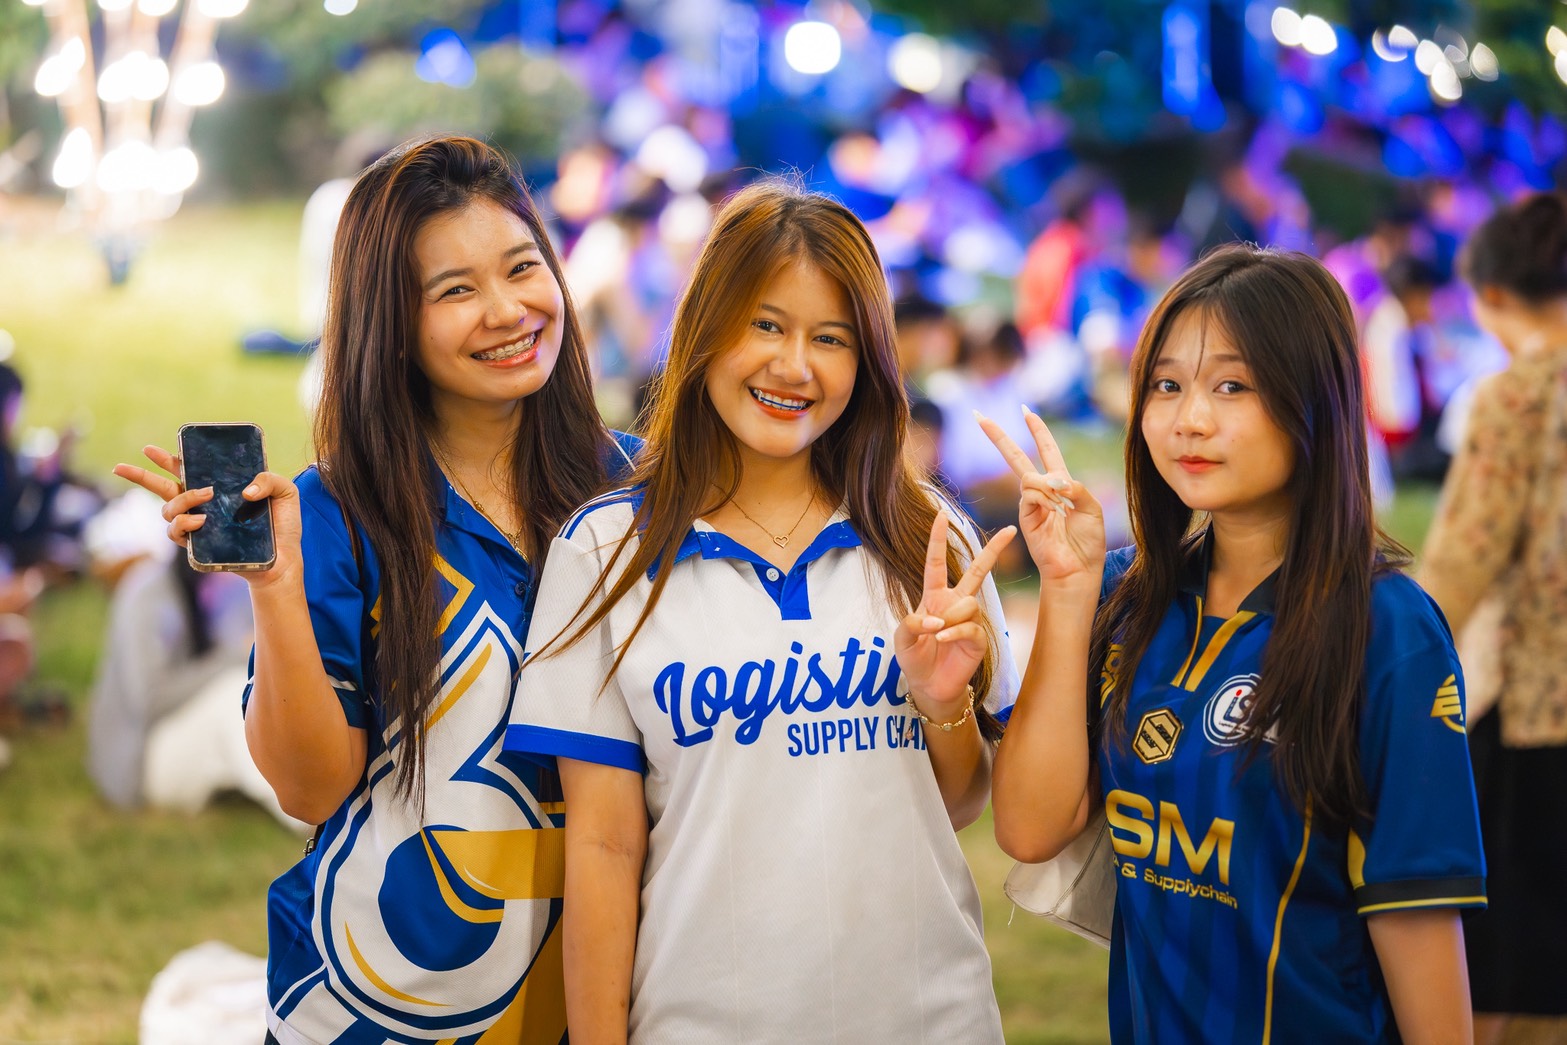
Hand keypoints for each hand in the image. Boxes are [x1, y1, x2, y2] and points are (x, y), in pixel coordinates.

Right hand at [112, 444, 303, 590]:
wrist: (284, 560)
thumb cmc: (281, 526)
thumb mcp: (285, 493)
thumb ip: (270, 479)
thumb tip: (245, 489)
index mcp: (217, 490)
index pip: (185, 471)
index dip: (167, 459)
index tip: (149, 449)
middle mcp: (201, 507)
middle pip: (161, 489)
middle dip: (138, 477)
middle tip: (120, 467)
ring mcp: (197, 528)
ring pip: (168, 510)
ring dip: (182, 499)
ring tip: (207, 495)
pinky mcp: (198, 548)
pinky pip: (176, 534)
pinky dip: (184, 524)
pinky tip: (201, 521)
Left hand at [893, 511, 1014, 718]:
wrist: (929, 686)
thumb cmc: (915, 657)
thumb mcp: (902, 638)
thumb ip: (911, 623)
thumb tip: (936, 619)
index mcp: (934, 597)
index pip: (936, 563)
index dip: (938, 539)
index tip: (942, 516)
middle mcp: (955, 604)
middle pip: (978, 571)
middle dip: (994, 550)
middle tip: (1011, 530)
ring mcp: (970, 621)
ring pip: (969, 604)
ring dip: (951, 617)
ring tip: (937, 633)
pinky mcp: (979, 639)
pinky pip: (971, 627)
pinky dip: (955, 632)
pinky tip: (944, 640)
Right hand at [976, 407, 1105, 592]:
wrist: (1077, 570)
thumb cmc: (1088, 542)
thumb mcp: (1092, 508)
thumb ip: (1076, 487)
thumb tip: (1052, 478)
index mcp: (1062, 485)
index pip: (1047, 451)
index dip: (1038, 431)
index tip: (1026, 411)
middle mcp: (1043, 491)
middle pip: (1017, 457)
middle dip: (999, 437)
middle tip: (979, 417)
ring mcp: (1031, 503)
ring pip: (1029, 476)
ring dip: (1048, 487)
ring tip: (1061, 508)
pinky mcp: (1023, 516)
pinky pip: (1030, 493)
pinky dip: (1045, 498)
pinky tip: (1054, 513)